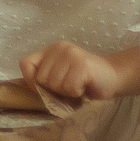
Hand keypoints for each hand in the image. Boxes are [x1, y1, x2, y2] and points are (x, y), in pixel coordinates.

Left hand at [22, 40, 138, 100]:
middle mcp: (58, 48)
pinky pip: (69, 87)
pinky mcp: (81, 64)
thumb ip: (46, 78)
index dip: (32, 80)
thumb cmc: (84, 82)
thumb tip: (33, 89)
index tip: (46, 88)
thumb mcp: (60, 76)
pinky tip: (85, 86)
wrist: (113, 78)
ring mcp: (70, 54)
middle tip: (70, 85)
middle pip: (41, 79)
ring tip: (79, 85)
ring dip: (67, 92)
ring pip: (55, 84)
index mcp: (50, 50)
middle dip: (55, 89)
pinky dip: (77, 93)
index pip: (26, 64)